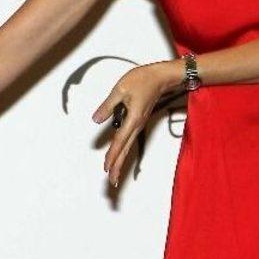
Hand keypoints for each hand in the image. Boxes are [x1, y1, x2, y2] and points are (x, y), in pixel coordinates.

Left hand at [91, 60, 180, 186]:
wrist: (162, 76)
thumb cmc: (143, 79)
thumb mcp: (120, 89)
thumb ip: (108, 106)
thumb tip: (96, 119)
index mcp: (133, 119)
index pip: (120, 141)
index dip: (112, 156)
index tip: (106, 168)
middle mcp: (137, 125)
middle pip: (126, 150)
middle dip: (118, 166)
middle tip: (112, 181)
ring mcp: (139, 124)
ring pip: (128, 146)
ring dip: (121, 160)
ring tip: (114, 174)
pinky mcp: (139, 121)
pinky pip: (130, 139)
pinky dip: (124, 149)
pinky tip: (120, 153)